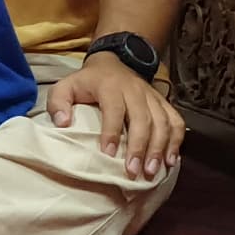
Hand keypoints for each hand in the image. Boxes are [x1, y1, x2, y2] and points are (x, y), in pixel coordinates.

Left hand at [47, 51, 183, 176]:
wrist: (112, 62)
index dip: (112, 132)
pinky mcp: (163, 103)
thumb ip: (58, 103)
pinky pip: (176, 121)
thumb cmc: (87, 82)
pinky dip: (176, 141)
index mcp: (110, 86)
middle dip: (140, 147)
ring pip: (162, 122)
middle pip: (143, 119)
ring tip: (152, 171)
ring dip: (159, 148)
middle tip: (134, 171)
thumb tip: (63, 123)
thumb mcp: (65, 86)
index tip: (108, 154)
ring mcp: (152, 97)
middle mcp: (135, 90)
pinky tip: (171, 161)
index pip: (114, 109)